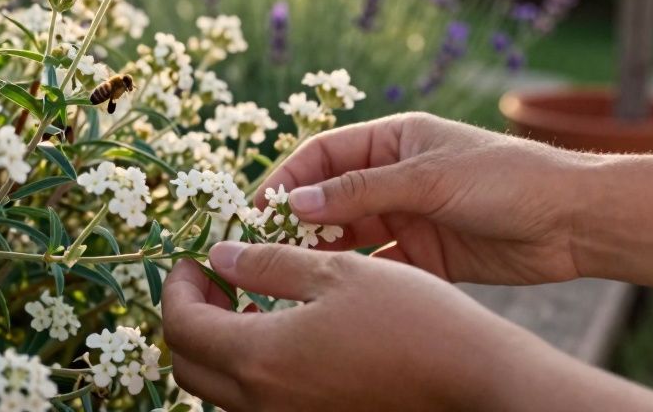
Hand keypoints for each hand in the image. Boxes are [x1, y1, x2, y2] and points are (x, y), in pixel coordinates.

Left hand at [163, 243, 556, 410]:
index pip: (182, 326)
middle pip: (189, 366)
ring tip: (246, 301)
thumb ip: (268, 264)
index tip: (192, 260)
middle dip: (188, 317)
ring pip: (218, 389)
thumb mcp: (336, 272)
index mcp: (260, 358)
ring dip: (217, 343)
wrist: (476, 381)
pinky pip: (254, 403)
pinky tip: (282, 334)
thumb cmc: (411, 318)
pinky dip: (249, 368)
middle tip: (211, 280)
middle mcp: (263, 403)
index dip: (176, 287)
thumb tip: (219, 256)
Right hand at [258, 113, 594, 285]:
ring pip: (348, 236)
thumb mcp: (429, 178)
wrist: (575, 222)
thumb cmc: (508, 179)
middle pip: (329, 198)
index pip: (322, 155)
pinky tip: (334, 293)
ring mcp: (408, 217)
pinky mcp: (425, 256)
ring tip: (289, 276)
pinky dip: (355, 278)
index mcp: (393, 140)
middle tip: (262, 250)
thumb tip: (297, 201)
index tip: (255, 210)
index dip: (286, 180)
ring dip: (321, 252)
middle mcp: (394, 177)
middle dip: (296, 221)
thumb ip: (361, 191)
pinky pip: (377, 266)